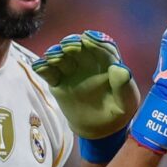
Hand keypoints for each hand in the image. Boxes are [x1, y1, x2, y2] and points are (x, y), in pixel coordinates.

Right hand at [33, 31, 140, 161]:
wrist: (100, 128)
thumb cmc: (117, 111)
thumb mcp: (127, 102)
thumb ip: (124, 86)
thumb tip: (119, 68)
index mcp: (107, 64)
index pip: (102, 48)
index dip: (96, 42)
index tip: (88, 39)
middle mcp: (88, 63)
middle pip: (80, 48)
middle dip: (73, 44)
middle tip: (68, 45)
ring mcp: (72, 72)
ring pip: (62, 57)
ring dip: (57, 53)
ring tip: (53, 55)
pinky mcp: (58, 83)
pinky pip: (49, 73)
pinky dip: (43, 68)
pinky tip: (40, 65)